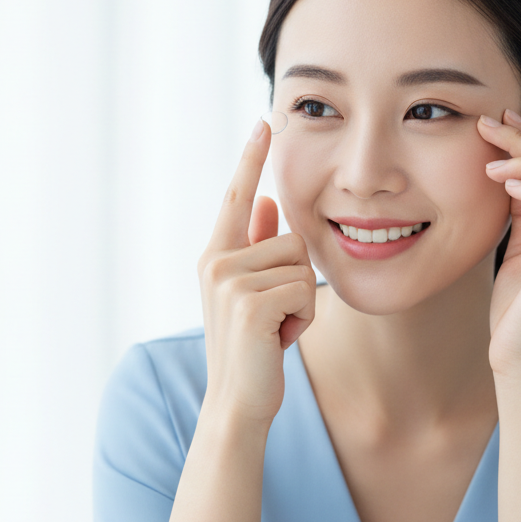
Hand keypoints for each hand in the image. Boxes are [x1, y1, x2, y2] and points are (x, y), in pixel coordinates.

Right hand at [197, 119, 316, 424]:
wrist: (238, 401)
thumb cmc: (252, 347)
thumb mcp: (253, 291)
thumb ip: (256, 245)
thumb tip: (269, 200)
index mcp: (216, 254)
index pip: (237, 196)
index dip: (251, 158)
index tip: (265, 120)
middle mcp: (216, 261)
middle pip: (293, 238)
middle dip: (298, 279)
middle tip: (274, 316)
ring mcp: (229, 282)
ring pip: (302, 265)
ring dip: (301, 303)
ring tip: (275, 329)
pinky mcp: (250, 305)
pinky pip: (304, 291)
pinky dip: (302, 320)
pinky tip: (278, 340)